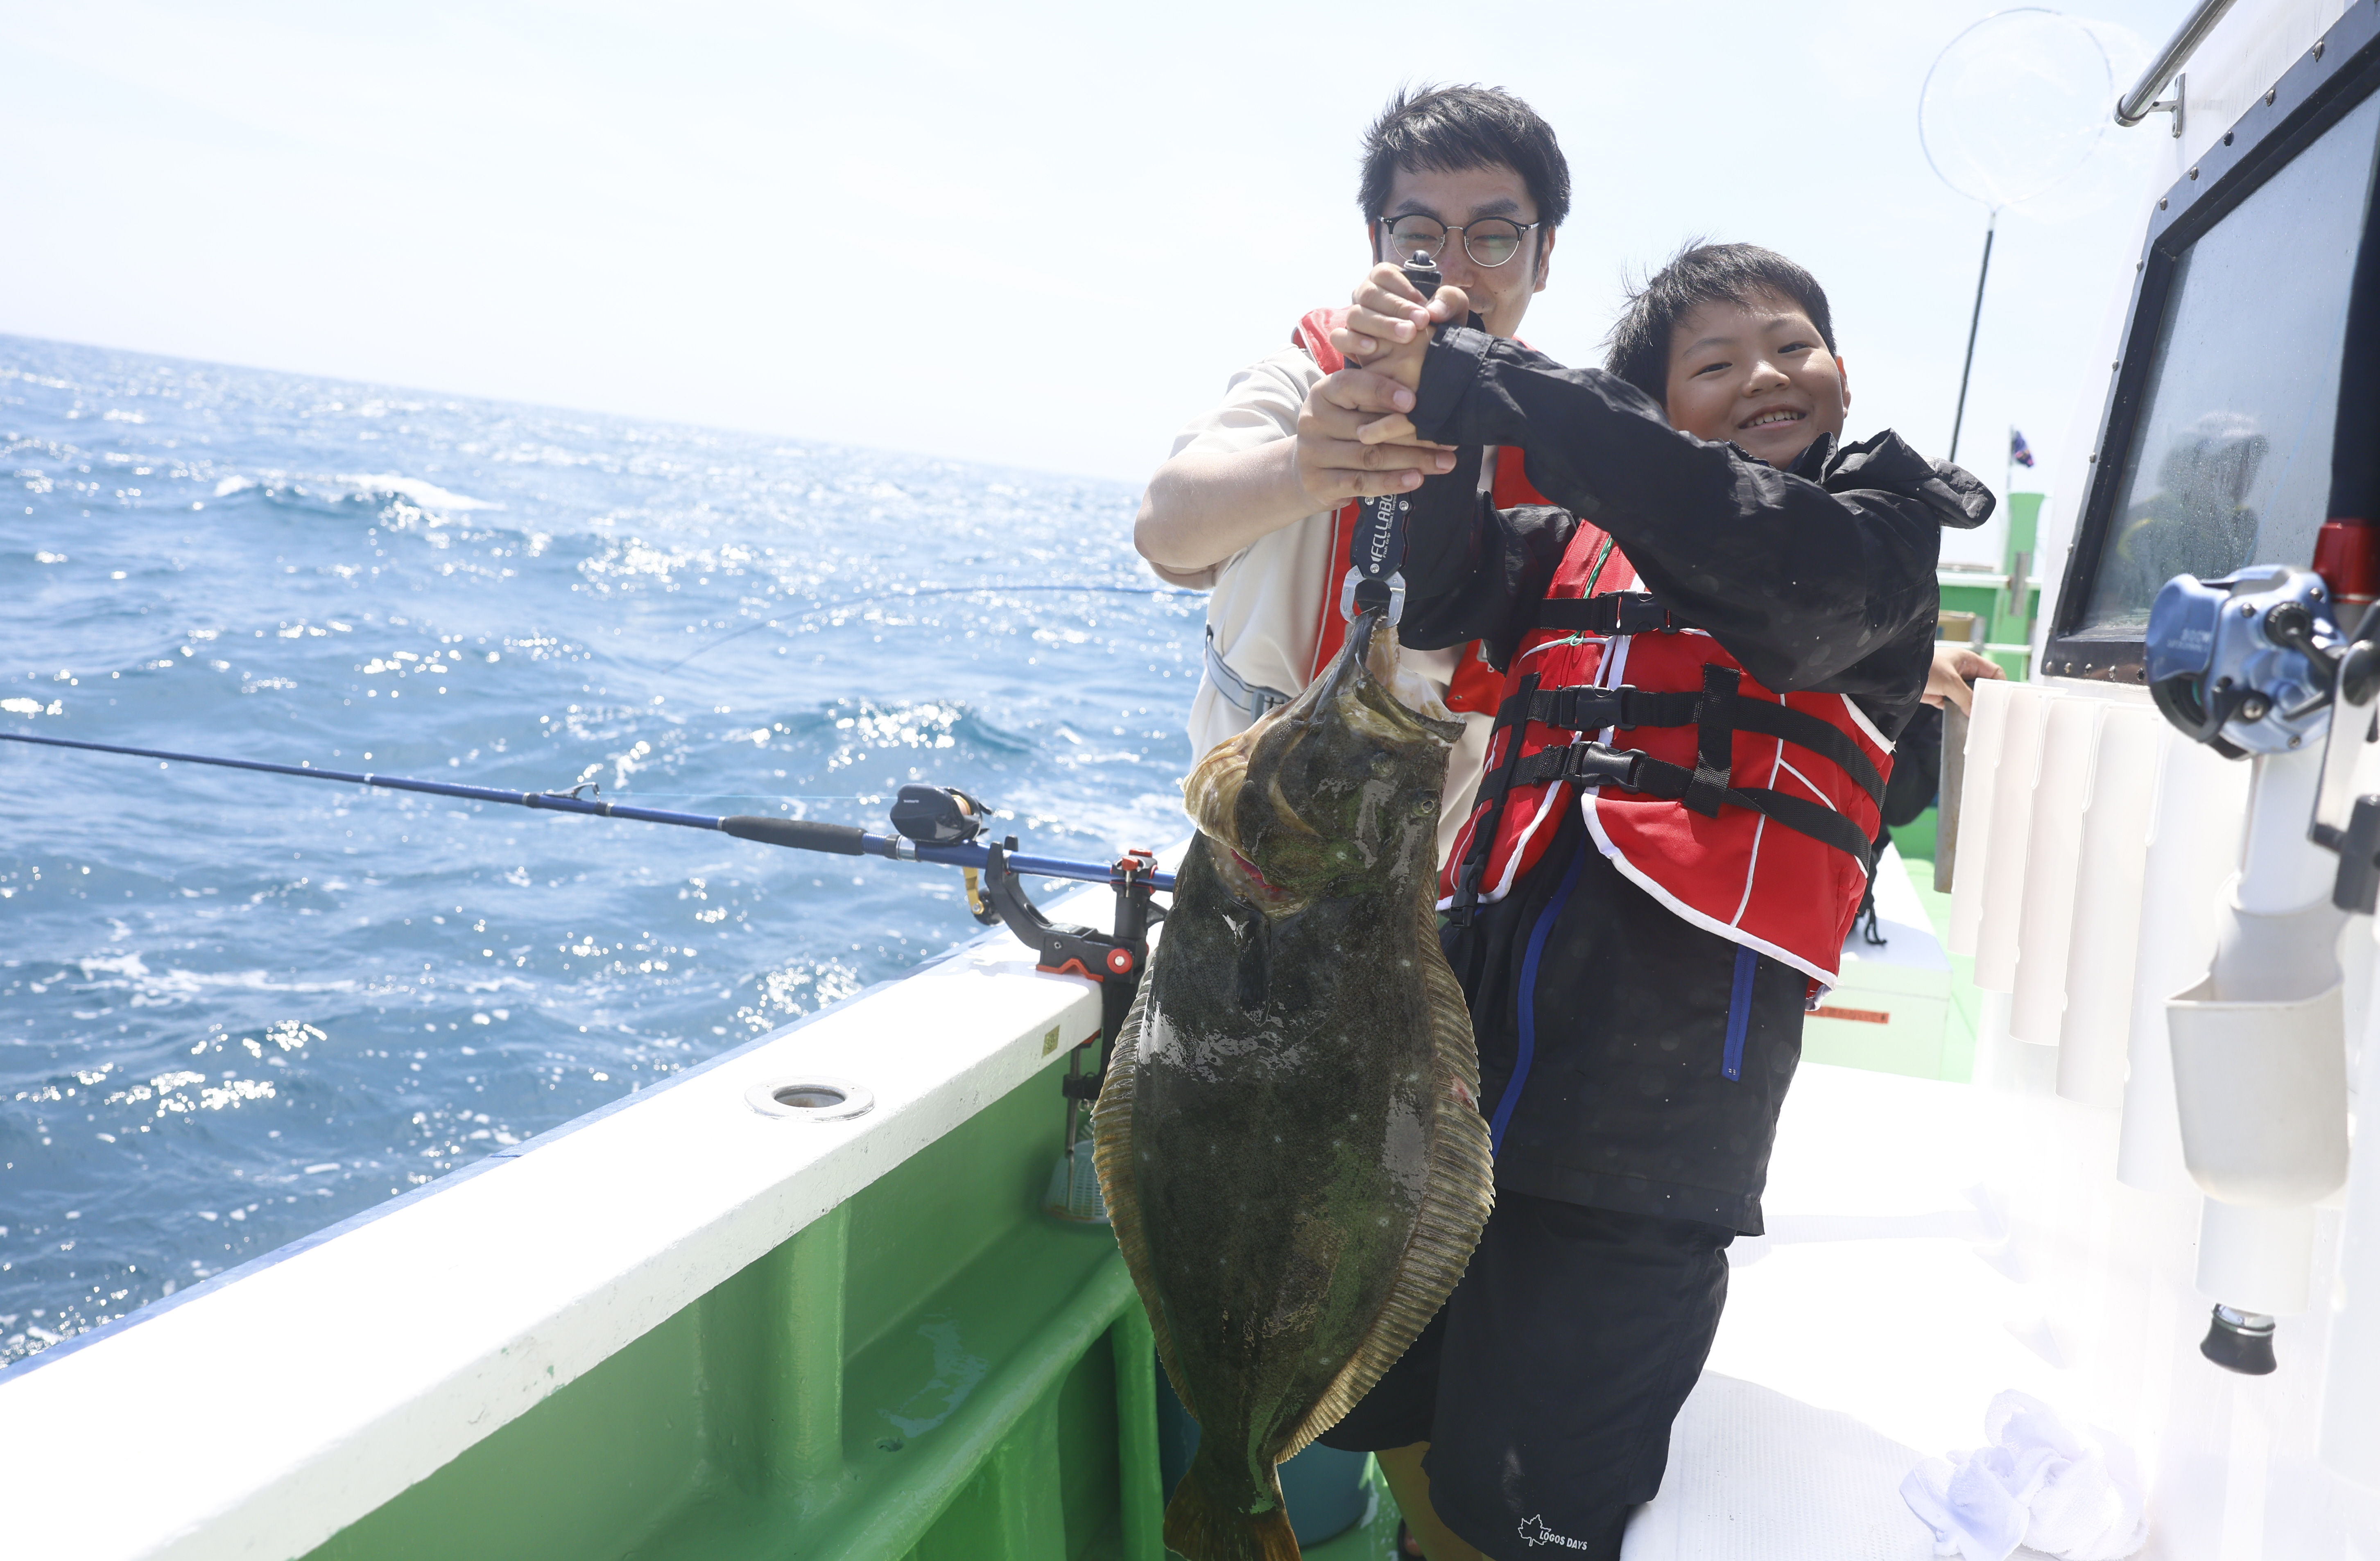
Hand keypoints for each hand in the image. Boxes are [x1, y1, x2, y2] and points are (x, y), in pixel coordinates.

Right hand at [1294, 367, 1454, 505]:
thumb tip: (1431, 400)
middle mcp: (1314, 420)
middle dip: (1414, 434)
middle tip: (1448, 439)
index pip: (1352, 385)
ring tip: (1444, 462)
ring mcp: (1313, 453)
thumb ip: (1377, 400)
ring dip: (1412, 460)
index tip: (1414, 400)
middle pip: (1369, 427)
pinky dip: (1391, 482)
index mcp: (1323, 393)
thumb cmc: (1340, 432)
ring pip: (1370, 456)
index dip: (1382, 391)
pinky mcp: (1318, 483)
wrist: (1304, 470)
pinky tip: (1416, 479)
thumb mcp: (1349, 408)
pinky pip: (1361, 482)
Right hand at [1329, 263, 1472, 392]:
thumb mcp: (1452, 309)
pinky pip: (1339, 337)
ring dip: (1381, 325)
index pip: (1383, 274)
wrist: (1428, 354)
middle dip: (1396, 309)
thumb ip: (1449, 301)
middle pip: (1369, 294)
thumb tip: (1434, 311)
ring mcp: (1354, 318)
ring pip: (1355, 315)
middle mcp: (1365, 295)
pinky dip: (1353, 341)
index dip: (1402, 288)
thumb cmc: (1438, 324)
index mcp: (1385, 279)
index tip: (1423, 306)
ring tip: (1406, 337)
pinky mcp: (1348, 341)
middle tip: (1419, 324)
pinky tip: (1373, 348)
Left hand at [1924, 645, 2003, 713]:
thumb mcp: (1950, 681)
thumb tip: (1975, 711)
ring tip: (1979, 718)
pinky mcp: (1941, 695)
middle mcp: (1962, 671)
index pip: (1993, 672)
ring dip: (1972, 707)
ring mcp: (1951, 683)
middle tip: (1991, 712)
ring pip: (1969, 697)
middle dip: (1985, 698)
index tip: (2002, 700)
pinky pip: (1956, 705)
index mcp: (1968, 660)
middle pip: (1982, 687)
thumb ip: (1966, 697)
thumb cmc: (1924, 667)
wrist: (1897, 675)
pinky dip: (1960, 712)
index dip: (1999, 685)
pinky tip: (1964, 720)